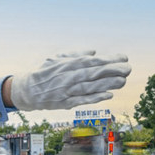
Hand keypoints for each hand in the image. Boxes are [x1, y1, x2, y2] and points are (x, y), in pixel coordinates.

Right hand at [9, 51, 130, 110]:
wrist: (27, 91)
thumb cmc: (44, 73)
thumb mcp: (56, 59)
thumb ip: (75, 55)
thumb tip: (93, 52)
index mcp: (66, 64)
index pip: (91, 61)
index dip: (108, 59)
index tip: (123, 57)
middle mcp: (67, 77)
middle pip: (93, 73)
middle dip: (112, 71)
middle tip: (128, 68)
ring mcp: (66, 91)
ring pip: (90, 87)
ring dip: (108, 84)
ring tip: (123, 81)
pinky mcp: (65, 103)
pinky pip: (82, 100)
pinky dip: (96, 98)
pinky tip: (109, 95)